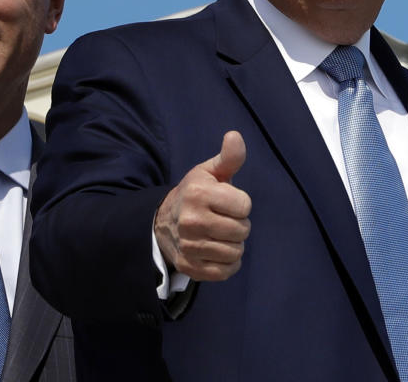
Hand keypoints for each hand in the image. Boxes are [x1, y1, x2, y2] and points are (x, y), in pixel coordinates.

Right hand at [154, 131, 250, 280]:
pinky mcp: (190, 267)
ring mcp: (189, 246)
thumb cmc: (194, 194)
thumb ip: (228, 158)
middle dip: (238, 225)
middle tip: (222, 219)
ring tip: (219, 235)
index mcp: (198, 193)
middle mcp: (192, 220)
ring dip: (233, 245)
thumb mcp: (208, 172)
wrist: (163, 223)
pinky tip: (217, 251)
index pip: (244, 206)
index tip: (225, 202)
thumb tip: (235, 136)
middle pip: (242, 230)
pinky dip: (227, 264)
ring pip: (235, 252)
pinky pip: (225, 272)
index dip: (240, 204)